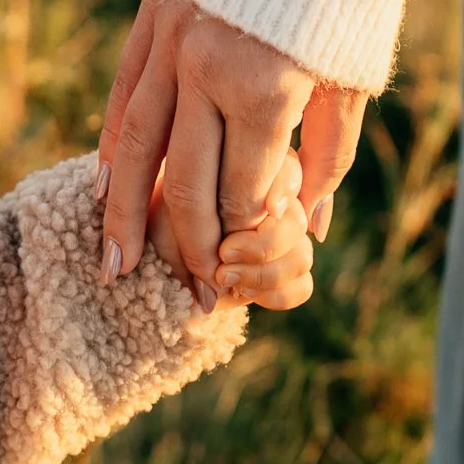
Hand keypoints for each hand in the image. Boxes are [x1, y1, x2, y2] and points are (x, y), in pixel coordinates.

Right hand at [98, 0, 364, 291]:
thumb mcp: (354, 78)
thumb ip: (327, 155)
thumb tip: (308, 225)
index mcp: (265, 91)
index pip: (242, 191)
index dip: (245, 237)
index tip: (245, 270)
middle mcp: (206, 71)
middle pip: (186, 182)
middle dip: (187, 247)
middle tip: (187, 296)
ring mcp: (171, 43)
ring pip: (134, 147)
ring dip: (122, 214)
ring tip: (111, 265)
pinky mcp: (152, 17)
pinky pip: (124, 96)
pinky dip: (111, 146)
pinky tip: (103, 186)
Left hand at [145, 150, 314, 312]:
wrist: (163, 264)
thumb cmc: (161, 228)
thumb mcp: (162, 216)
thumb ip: (188, 223)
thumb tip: (224, 258)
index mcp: (255, 169)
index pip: (287, 172)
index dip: (283, 191)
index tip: (266, 212)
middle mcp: (280, 199)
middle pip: (297, 220)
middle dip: (263, 246)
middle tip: (226, 254)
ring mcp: (289, 236)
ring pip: (302, 254)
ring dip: (265, 274)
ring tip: (226, 277)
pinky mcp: (289, 270)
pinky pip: (302, 286)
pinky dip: (275, 294)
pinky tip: (243, 291)